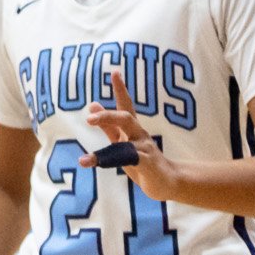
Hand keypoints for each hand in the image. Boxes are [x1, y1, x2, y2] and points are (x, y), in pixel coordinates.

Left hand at [87, 65, 182, 200]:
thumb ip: (108, 126)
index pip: (126, 105)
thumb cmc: (142, 161)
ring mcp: (145, 149)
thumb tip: (93, 104)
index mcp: (133, 129)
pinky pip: (129, 161)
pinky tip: (94, 164)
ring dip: (105, 150)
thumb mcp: (122, 142)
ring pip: (125, 144)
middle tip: (89, 118)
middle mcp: (140, 135)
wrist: (169, 182)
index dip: (121, 89)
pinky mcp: (147, 164)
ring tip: (85, 157)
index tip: (115, 72)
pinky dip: (112, 162)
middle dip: (108, 116)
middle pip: (126, 119)